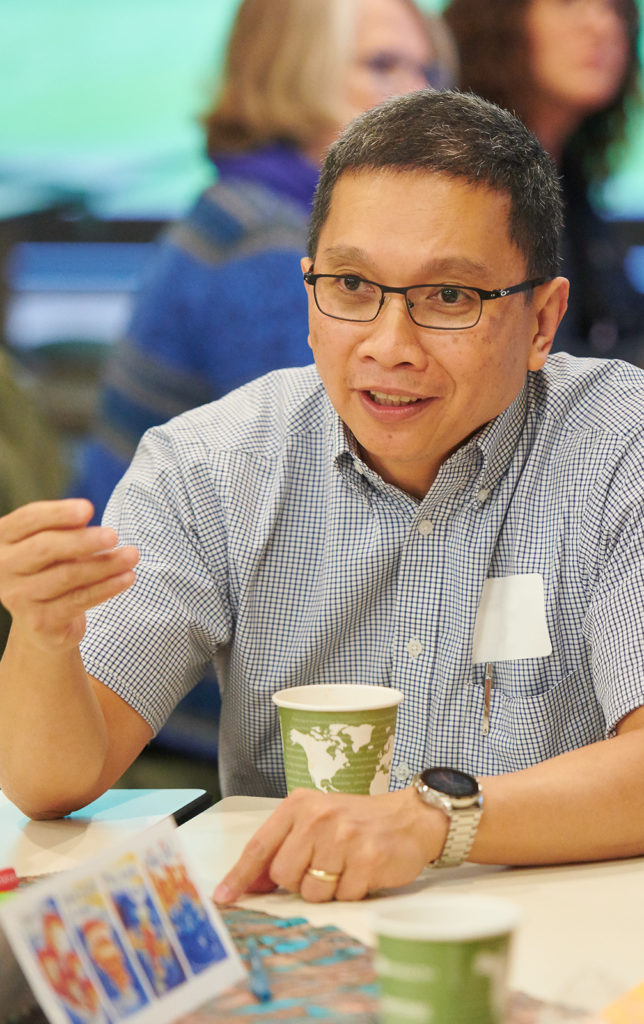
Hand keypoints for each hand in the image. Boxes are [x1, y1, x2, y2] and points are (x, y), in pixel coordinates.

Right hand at [0, 499, 138, 650]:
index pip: (28, 519)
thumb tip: (84, 516)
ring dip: (105, 564)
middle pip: (46, 548)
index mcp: (2, 539)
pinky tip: (127, 578)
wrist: (42, 624)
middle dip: (84, 540)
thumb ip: (65, 530)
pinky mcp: (40, 621)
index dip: (59, 513)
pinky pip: (79, 600)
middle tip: (114, 535)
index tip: (89, 509)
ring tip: (132, 555)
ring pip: (67, 576)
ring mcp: (19, 597)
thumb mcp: (54, 546)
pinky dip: (107, 587)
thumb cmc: (50, 570)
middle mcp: (3, 567)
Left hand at [213, 787, 446, 903]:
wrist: (408, 817)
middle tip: (322, 865)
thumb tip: (249, 884)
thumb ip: (283, 847)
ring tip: (344, 867)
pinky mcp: (367, 859)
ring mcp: (344, 838)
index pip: (260, 846)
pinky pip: (342, 897)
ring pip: (311, 892)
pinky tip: (362, 871)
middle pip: (283, 875)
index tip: (223, 897)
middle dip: (298, 881)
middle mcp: (319, 818)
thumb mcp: (315, 821)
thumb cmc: (356, 822)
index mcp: (299, 805)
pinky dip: (351, 892)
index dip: (240, 875)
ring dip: (327, 890)